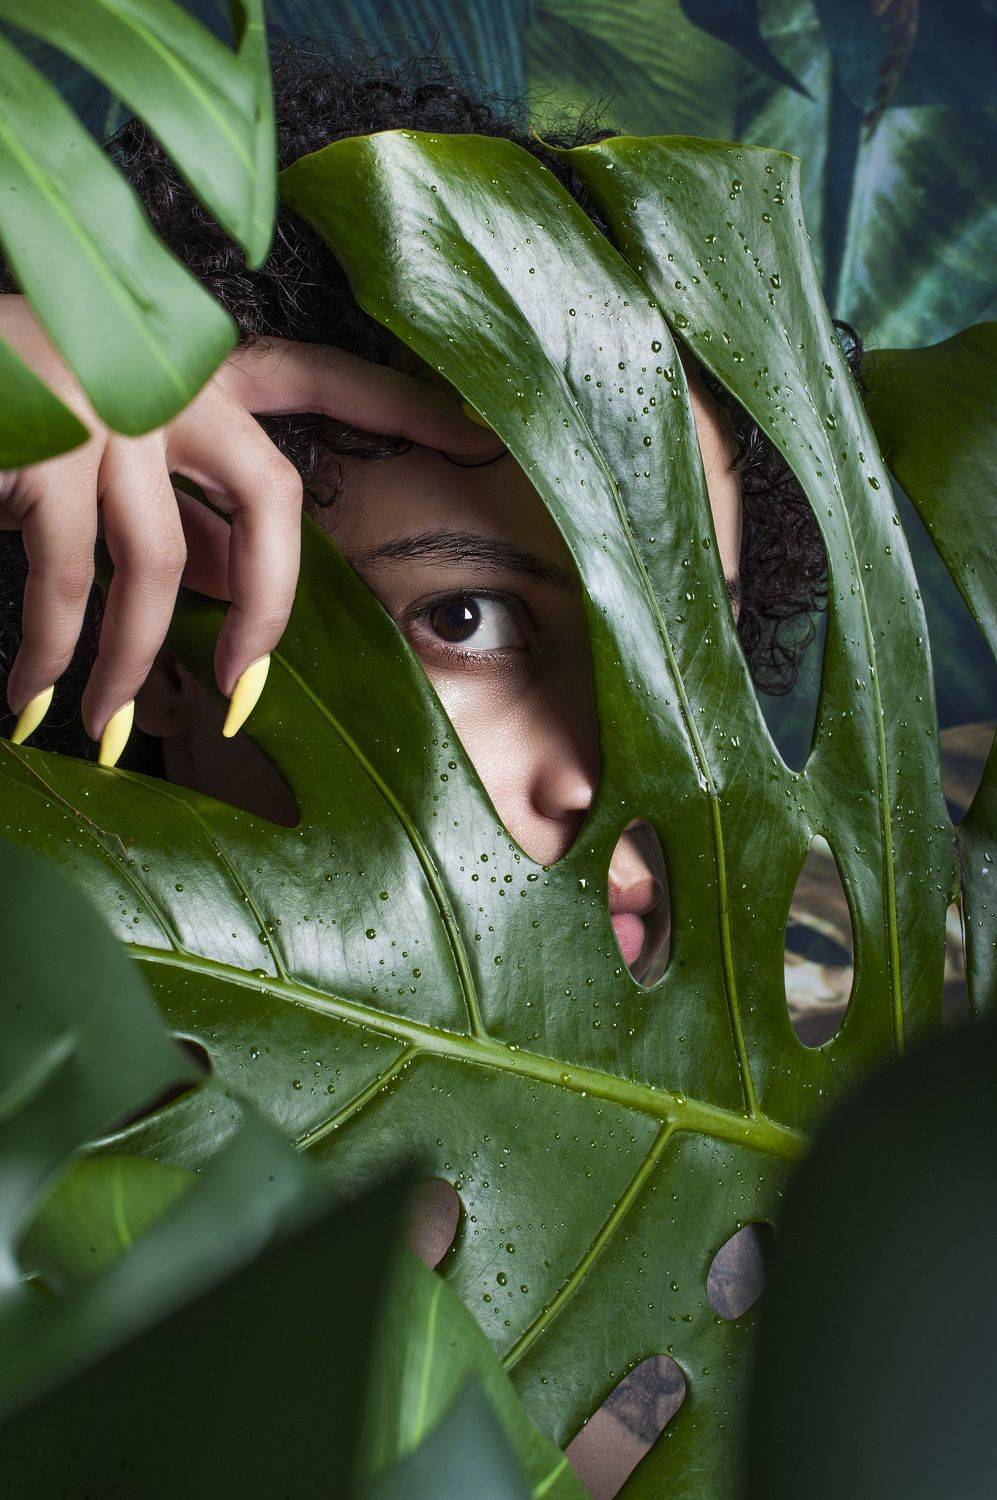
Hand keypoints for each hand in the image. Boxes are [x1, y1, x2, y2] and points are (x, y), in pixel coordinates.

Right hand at [0, 296, 495, 763]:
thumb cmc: (13, 410)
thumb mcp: (114, 453)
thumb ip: (182, 509)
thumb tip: (229, 584)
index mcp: (194, 370)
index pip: (314, 378)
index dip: (396, 407)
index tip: (477, 437)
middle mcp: (165, 374)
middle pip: (271, 497)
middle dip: (269, 606)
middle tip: (244, 688)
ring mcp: (107, 405)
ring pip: (162, 565)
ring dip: (133, 664)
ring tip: (108, 726)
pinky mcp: (45, 445)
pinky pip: (68, 582)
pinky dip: (57, 655)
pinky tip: (36, 699)